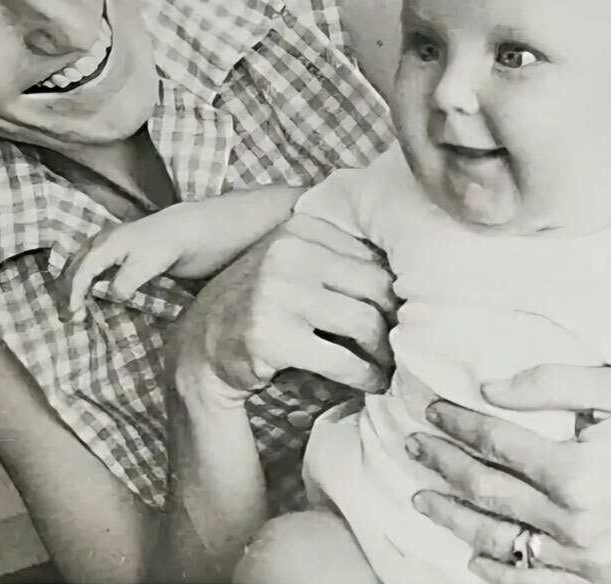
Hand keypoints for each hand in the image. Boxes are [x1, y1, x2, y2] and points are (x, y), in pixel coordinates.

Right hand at [63, 205, 229, 321]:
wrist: (199, 226)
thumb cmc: (173, 245)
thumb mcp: (149, 265)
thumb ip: (126, 281)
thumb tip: (111, 296)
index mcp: (108, 244)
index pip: (81, 271)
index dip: (74, 292)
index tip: (74, 313)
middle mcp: (107, 239)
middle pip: (79, 263)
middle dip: (71, 286)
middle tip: (72, 311)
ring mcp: (117, 239)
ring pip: (87, 260)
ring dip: (80, 280)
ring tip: (79, 301)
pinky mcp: (129, 244)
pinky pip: (100, 259)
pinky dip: (93, 273)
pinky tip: (98, 286)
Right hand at [167, 215, 397, 404]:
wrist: (199, 347)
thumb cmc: (262, 306)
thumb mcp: (293, 264)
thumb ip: (339, 260)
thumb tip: (411, 281)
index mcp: (300, 227)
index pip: (373, 255)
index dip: (395, 289)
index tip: (404, 312)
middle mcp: (289, 251)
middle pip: (376, 287)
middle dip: (395, 321)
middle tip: (402, 343)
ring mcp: (277, 292)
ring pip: (364, 322)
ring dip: (383, 352)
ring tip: (387, 366)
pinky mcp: (271, 335)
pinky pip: (340, 359)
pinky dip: (363, 375)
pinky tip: (370, 383)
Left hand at [409, 364, 610, 583]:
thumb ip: (552, 383)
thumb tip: (489, 388)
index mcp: (574, 471)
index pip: (497, 443)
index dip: (459, 424)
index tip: (432, 411)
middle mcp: (569, 519)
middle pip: (488, 489)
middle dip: (444, 464)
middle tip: (413, 445)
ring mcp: (574, 556)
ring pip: (496, 536)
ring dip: (452, 517)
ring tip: (421, 496)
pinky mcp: (584, 579)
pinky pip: (527, 581)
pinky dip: (494, 571)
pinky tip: (471, 555)